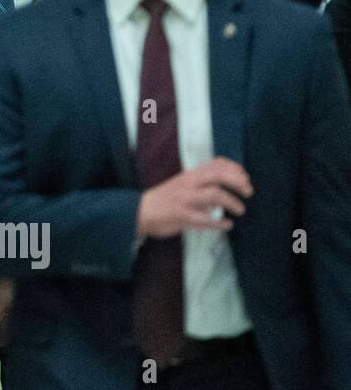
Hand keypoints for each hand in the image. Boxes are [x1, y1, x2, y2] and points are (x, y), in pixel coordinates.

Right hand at [136, 157, 251, 239]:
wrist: (140, 211)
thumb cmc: (164, 198)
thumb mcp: (182, 182)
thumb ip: (201, 180)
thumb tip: (226, 180)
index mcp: (189, 175)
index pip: (215, 164)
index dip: (234, 168)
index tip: (245, 176)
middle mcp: (188, 184)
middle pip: (218, 176)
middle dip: (237, 182)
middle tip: (249, 191)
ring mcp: (185, 199)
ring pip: (214, 195)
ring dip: (232, 202)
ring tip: (240, 210)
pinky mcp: (182, 216)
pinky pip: (206, 219)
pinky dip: (220, 223)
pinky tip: (227, 225)